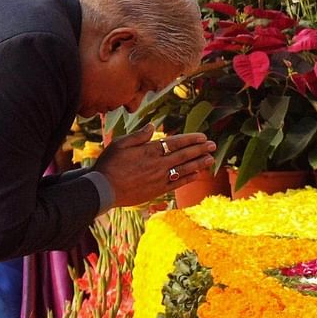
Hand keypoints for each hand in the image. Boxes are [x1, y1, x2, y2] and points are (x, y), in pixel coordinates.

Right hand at [92, 125, 214, 208]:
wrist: (103, 189)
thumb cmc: (109, 164)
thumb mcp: (120, 143)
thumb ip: (139, 135)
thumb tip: (153, 126)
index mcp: (150, 151)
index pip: (176, 143)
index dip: (191, 139)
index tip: (202, 136)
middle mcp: (158, 164)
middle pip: (184, 155)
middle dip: (200, 149)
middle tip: (212, 145)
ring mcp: (159, 179)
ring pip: (184, 169)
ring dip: (198, 163)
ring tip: (210, 159)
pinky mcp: (157, 191)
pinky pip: (177, 183)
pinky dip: (188, 178)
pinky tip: (197, 175)